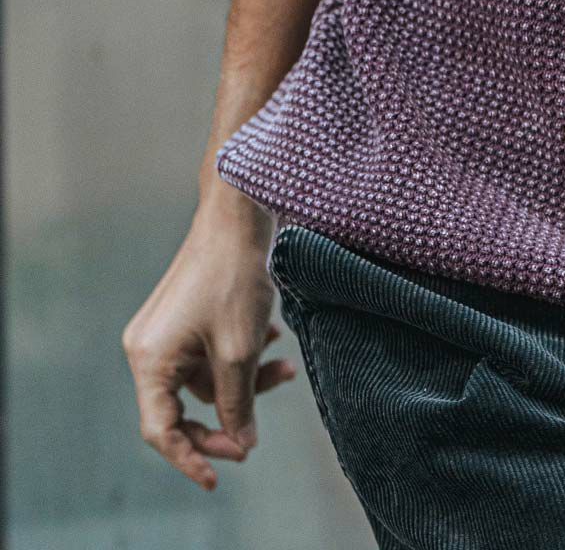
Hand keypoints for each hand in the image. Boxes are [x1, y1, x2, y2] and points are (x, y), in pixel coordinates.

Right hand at [122, 198, 296, 490]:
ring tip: (286, 369)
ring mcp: (168, 329)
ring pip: (207, 378)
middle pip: (185, 406)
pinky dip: (241, 354)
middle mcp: (149, 347)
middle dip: (229, 415)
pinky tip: (274, 339)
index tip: (217, 480)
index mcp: (150, 359)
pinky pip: (212, 353)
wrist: (240, 212)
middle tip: (259, 431)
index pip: (161, 430)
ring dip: (246, 379)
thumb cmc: (235, 277)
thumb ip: (239, 403)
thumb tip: (242, 443)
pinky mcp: (188, 314)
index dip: (190, 457)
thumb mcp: (240, 350)